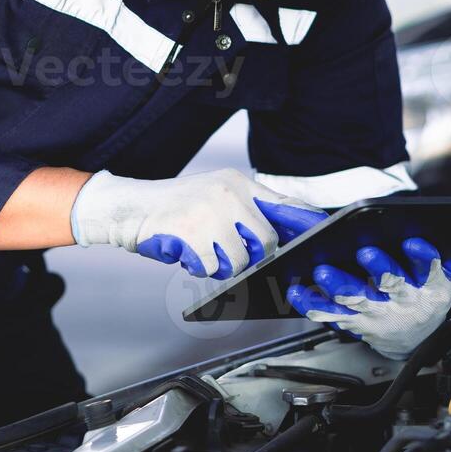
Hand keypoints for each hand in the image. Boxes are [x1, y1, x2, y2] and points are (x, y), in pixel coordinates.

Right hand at [69, 168, 316, 278]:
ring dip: (222, 265)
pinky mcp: (193, 235)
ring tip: (202, 251)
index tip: (324, 233)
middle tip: (229, 254)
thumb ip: (244, 211)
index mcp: (236, 183)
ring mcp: (211, 214)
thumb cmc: (172, 208)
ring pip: (240, 260)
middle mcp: (228, 194)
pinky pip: (213, 268)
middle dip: (253, 257)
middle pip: (266, 240)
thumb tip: (278, 237)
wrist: (126, 207)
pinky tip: (185, 253)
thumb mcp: (212, 197)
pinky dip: (200, 268)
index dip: (306, 222)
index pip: (284, 203)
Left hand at [285, 238, 450, 359]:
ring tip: (324, 270)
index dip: (423, 256)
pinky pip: (332, 314)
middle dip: (381, 269)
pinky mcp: (357, 324)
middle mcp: (407, 302)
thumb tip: (417, 224)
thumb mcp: (444, 274)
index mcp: (432, 285)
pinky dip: (313, 303)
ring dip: (340, 286)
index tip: (411, 242)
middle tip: (366, 253)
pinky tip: (299, 291)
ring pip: (359, 300)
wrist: (418, 338)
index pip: (432, 269)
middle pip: (394, 284)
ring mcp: (381, 315)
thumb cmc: (426, 292)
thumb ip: (435, 252)